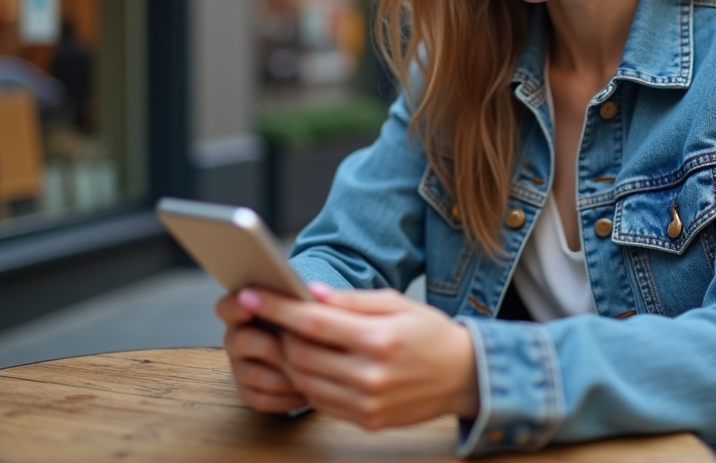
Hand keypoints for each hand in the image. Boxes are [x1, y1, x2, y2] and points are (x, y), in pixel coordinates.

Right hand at [216, 289, 309, 413]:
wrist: (316, 355)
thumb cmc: (308, 325)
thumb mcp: (307, 307)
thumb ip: (303, 300)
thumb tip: (314, 293)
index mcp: (244, 312)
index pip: (227, 307)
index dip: (235, 306)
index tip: (248, 304)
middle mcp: (235, 339)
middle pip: (241, 341)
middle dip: (273, 346)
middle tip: (299, 349)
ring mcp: (239, 367)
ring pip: (254, 374)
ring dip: (284, 374)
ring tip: (311, 373)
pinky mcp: (248, 393)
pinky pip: (261, 399)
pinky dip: (285, 397)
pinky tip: (305, 391)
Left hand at [250, 284, 479, 429]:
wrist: (464, 376)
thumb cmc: (430, 334)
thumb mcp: (397, 303)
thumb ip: (352, 300)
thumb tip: (311, 294)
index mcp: (379, 339)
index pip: (313, 323)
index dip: (277, 308)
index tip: (252, 296)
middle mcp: (371, 375)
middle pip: (301, 355)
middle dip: (279, 334)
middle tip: (273, 318)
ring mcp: (367, 403)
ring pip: (305, 381)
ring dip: (290, 359)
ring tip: (291, 339)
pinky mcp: (366, 421)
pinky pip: (320, 401)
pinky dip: (308, 381)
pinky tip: (313, 363)